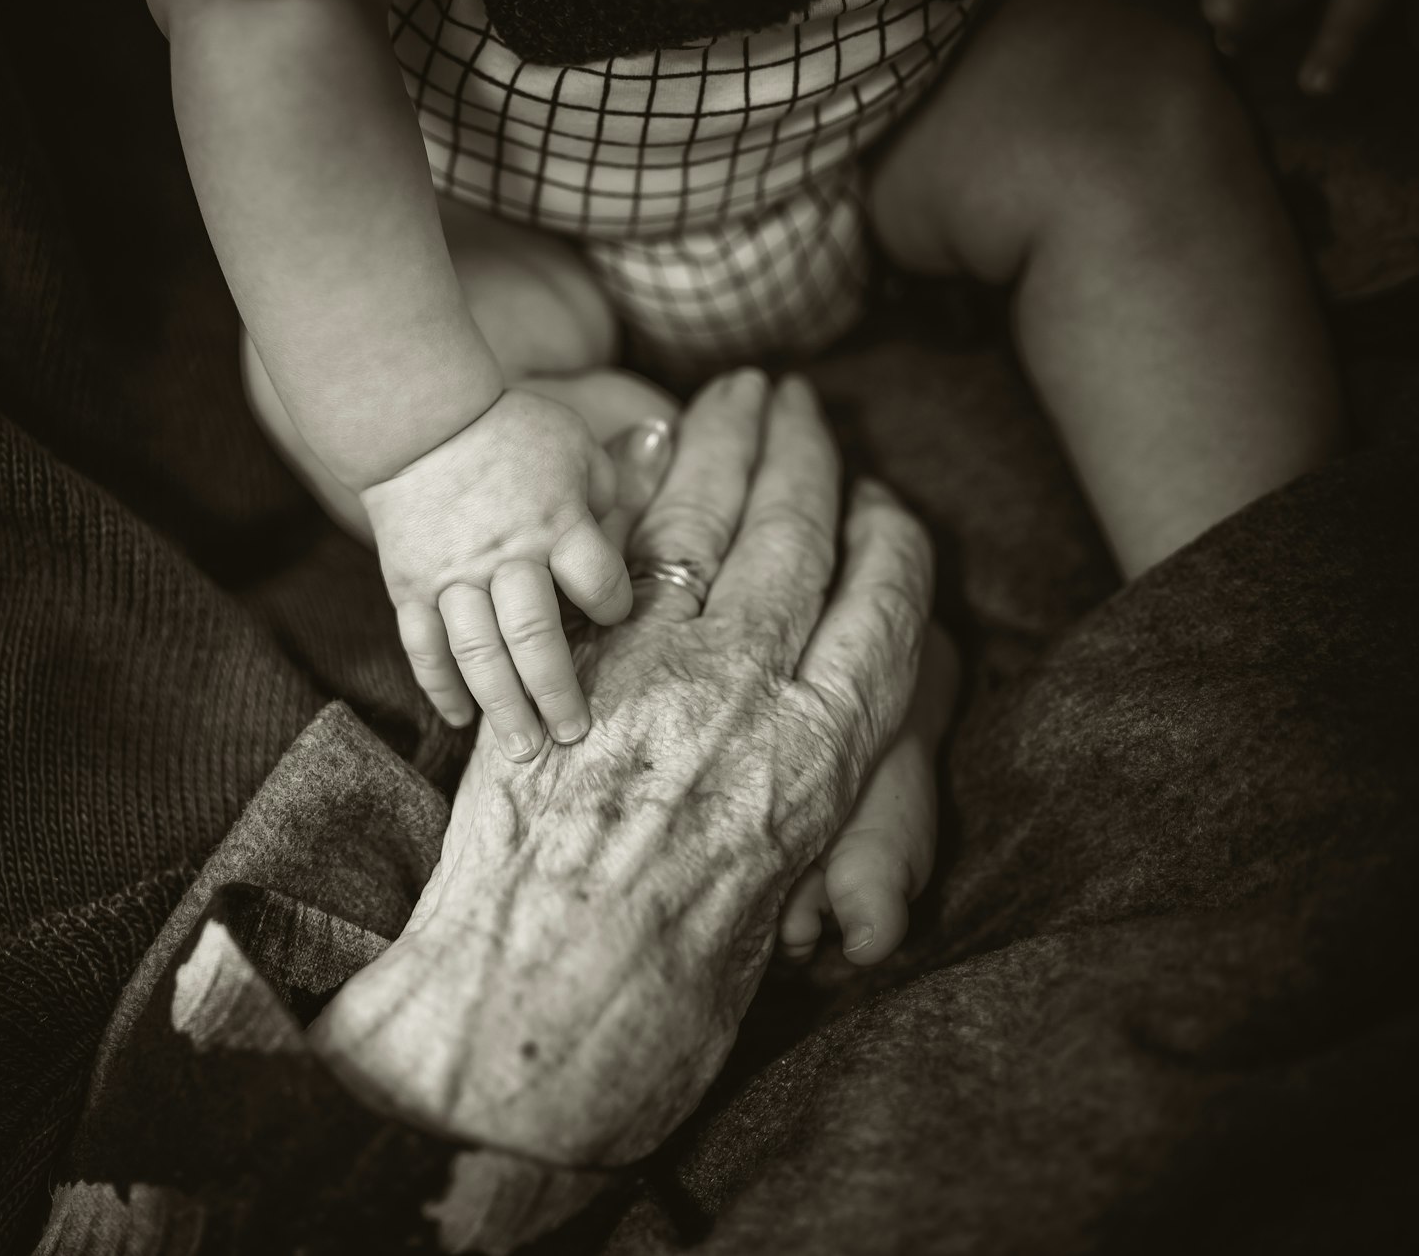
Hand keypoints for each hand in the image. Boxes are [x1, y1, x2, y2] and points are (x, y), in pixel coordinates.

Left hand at [313, 370, 938, 1165]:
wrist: (529, 1025)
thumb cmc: (664, 1007)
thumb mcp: (771, 909)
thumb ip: (791, 813)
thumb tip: (789, 771)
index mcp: (826, 760)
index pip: (886, 608)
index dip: (889, 542)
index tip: (885, 504)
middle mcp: (753, 694)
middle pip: (798, 539)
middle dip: (804, 455)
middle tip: (802, 397)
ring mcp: (654, 670)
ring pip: (708, 526)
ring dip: (725, 445)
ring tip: (740, 392)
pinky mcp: (566, 665)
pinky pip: (615, 556)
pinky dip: (634, 493)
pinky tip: (646, 452)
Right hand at [362, 390, 630, 760]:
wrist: (418, 419)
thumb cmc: (511, 431)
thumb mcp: (576, 447)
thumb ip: (610, 497)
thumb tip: (631, 541)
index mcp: (556, 523)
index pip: (598, 584)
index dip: (613, 606)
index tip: (613, 614)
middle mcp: (506, 557)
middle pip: (535, 636)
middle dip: (556, 692)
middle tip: (573, 736)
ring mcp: (452, 577)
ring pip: (478, 654)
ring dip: (502, 707)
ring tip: (523, 752)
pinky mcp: (410, 587)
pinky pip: (424, 647)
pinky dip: (440, 687)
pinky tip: (461, 720)